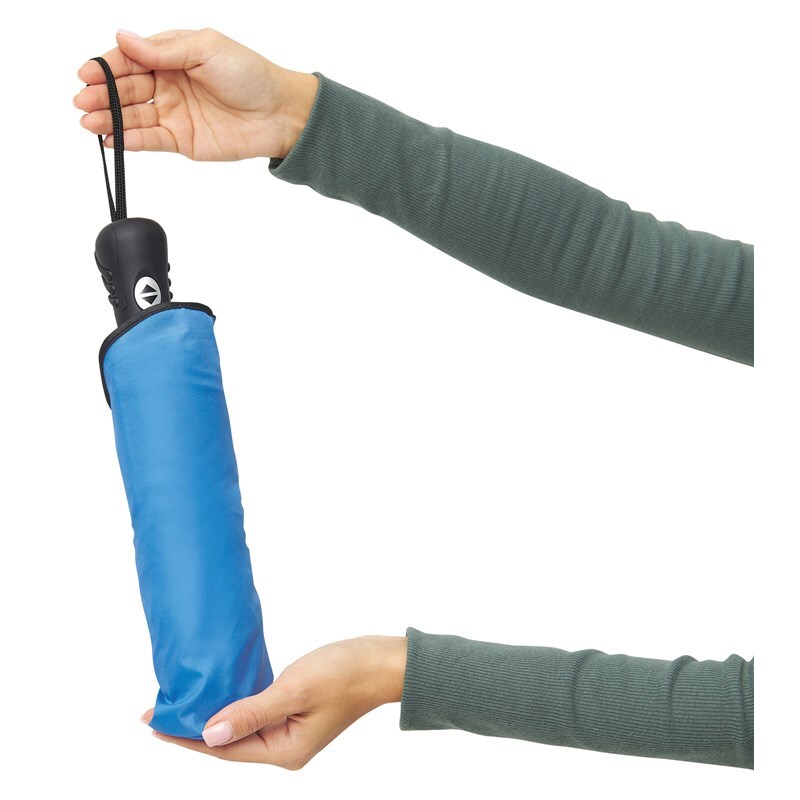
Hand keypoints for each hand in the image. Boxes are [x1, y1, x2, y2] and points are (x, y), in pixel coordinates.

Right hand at [74, 28, 318, 160]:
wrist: (280, 114)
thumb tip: (123, 38)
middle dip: (103, 95)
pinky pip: (152, 141)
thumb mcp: (206, 48)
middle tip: (82, 101)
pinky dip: (130, 141)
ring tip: (89, 122)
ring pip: (135, 117)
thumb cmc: (250, 74)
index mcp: (172, 56)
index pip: (130, 59)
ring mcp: (175, 114)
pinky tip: (112, 140)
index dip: (107, 66)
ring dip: (110, 119)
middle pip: (127, 89)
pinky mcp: (184, 141)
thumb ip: (163, 49)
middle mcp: (169, 84)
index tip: (87, 73)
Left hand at [143, 635, 407, 769]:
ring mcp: (290, 731)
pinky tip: (219, 690)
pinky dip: (234, 702)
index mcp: (283, 751)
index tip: (153, 721)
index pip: (222, 748)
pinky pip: (255, 712)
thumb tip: (208, 734)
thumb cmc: (345, 673)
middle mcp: (283, 748)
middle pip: (227, 741)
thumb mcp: (294, 690)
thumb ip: (250, 713)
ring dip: (212, 713)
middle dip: (193, 726)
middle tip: (159, 707)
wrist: (382, 661)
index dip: (185, 736)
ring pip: (240, 725)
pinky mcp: (295, 712)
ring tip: (181, 699)